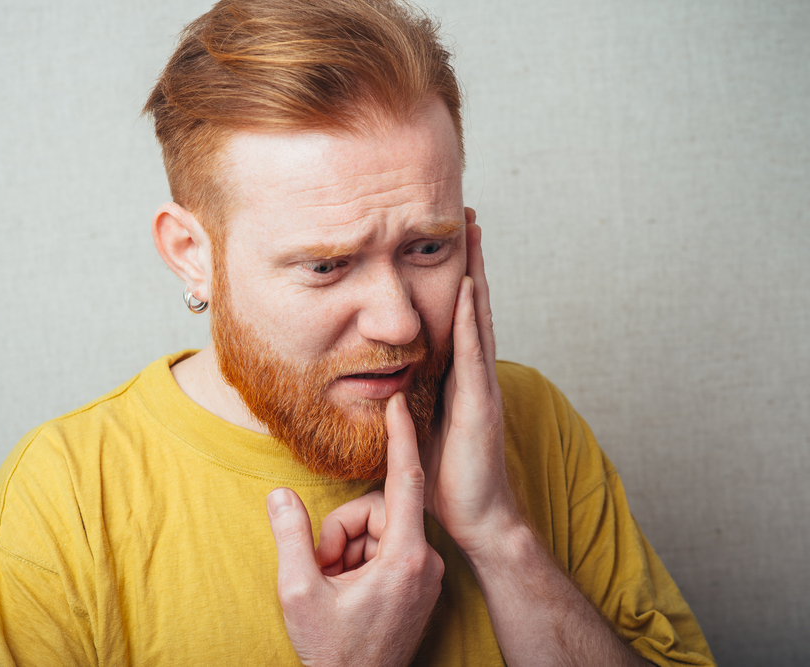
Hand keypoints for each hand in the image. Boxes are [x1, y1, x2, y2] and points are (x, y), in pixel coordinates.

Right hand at [266, 394, 444, 666]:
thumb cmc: (334, 653)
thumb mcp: (300, 593)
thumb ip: (291, 536)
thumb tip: (279, 494)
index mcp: (405, 558)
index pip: (405, 481)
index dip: (401, 438)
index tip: (397, 403)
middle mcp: (424, 561)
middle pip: (378, 510)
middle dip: (342, 531)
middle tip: (322, 569)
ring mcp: (425, 573)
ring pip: (379, 530)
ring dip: (348, 549)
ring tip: (334, 586)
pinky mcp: (419, 582)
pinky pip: (387, 548)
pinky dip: (360, 560)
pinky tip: (347, 590)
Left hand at [423, 218, 522, 557]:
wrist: (476, 518)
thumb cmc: (447, 479)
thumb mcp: (417, 430)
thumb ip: (404, 403)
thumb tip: (379, 384)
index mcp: (460, 379)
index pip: (458, 319)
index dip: (456, 278)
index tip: (447, 240)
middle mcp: (475, 374)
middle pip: (472, 306)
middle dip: (471, 261)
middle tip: (469, 215)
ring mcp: (481, 386)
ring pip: (477, 319)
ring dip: (475, 274)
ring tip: (473, 232)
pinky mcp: (479, 405)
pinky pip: (473, 353)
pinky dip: (469, 318)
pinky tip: (466, 287)